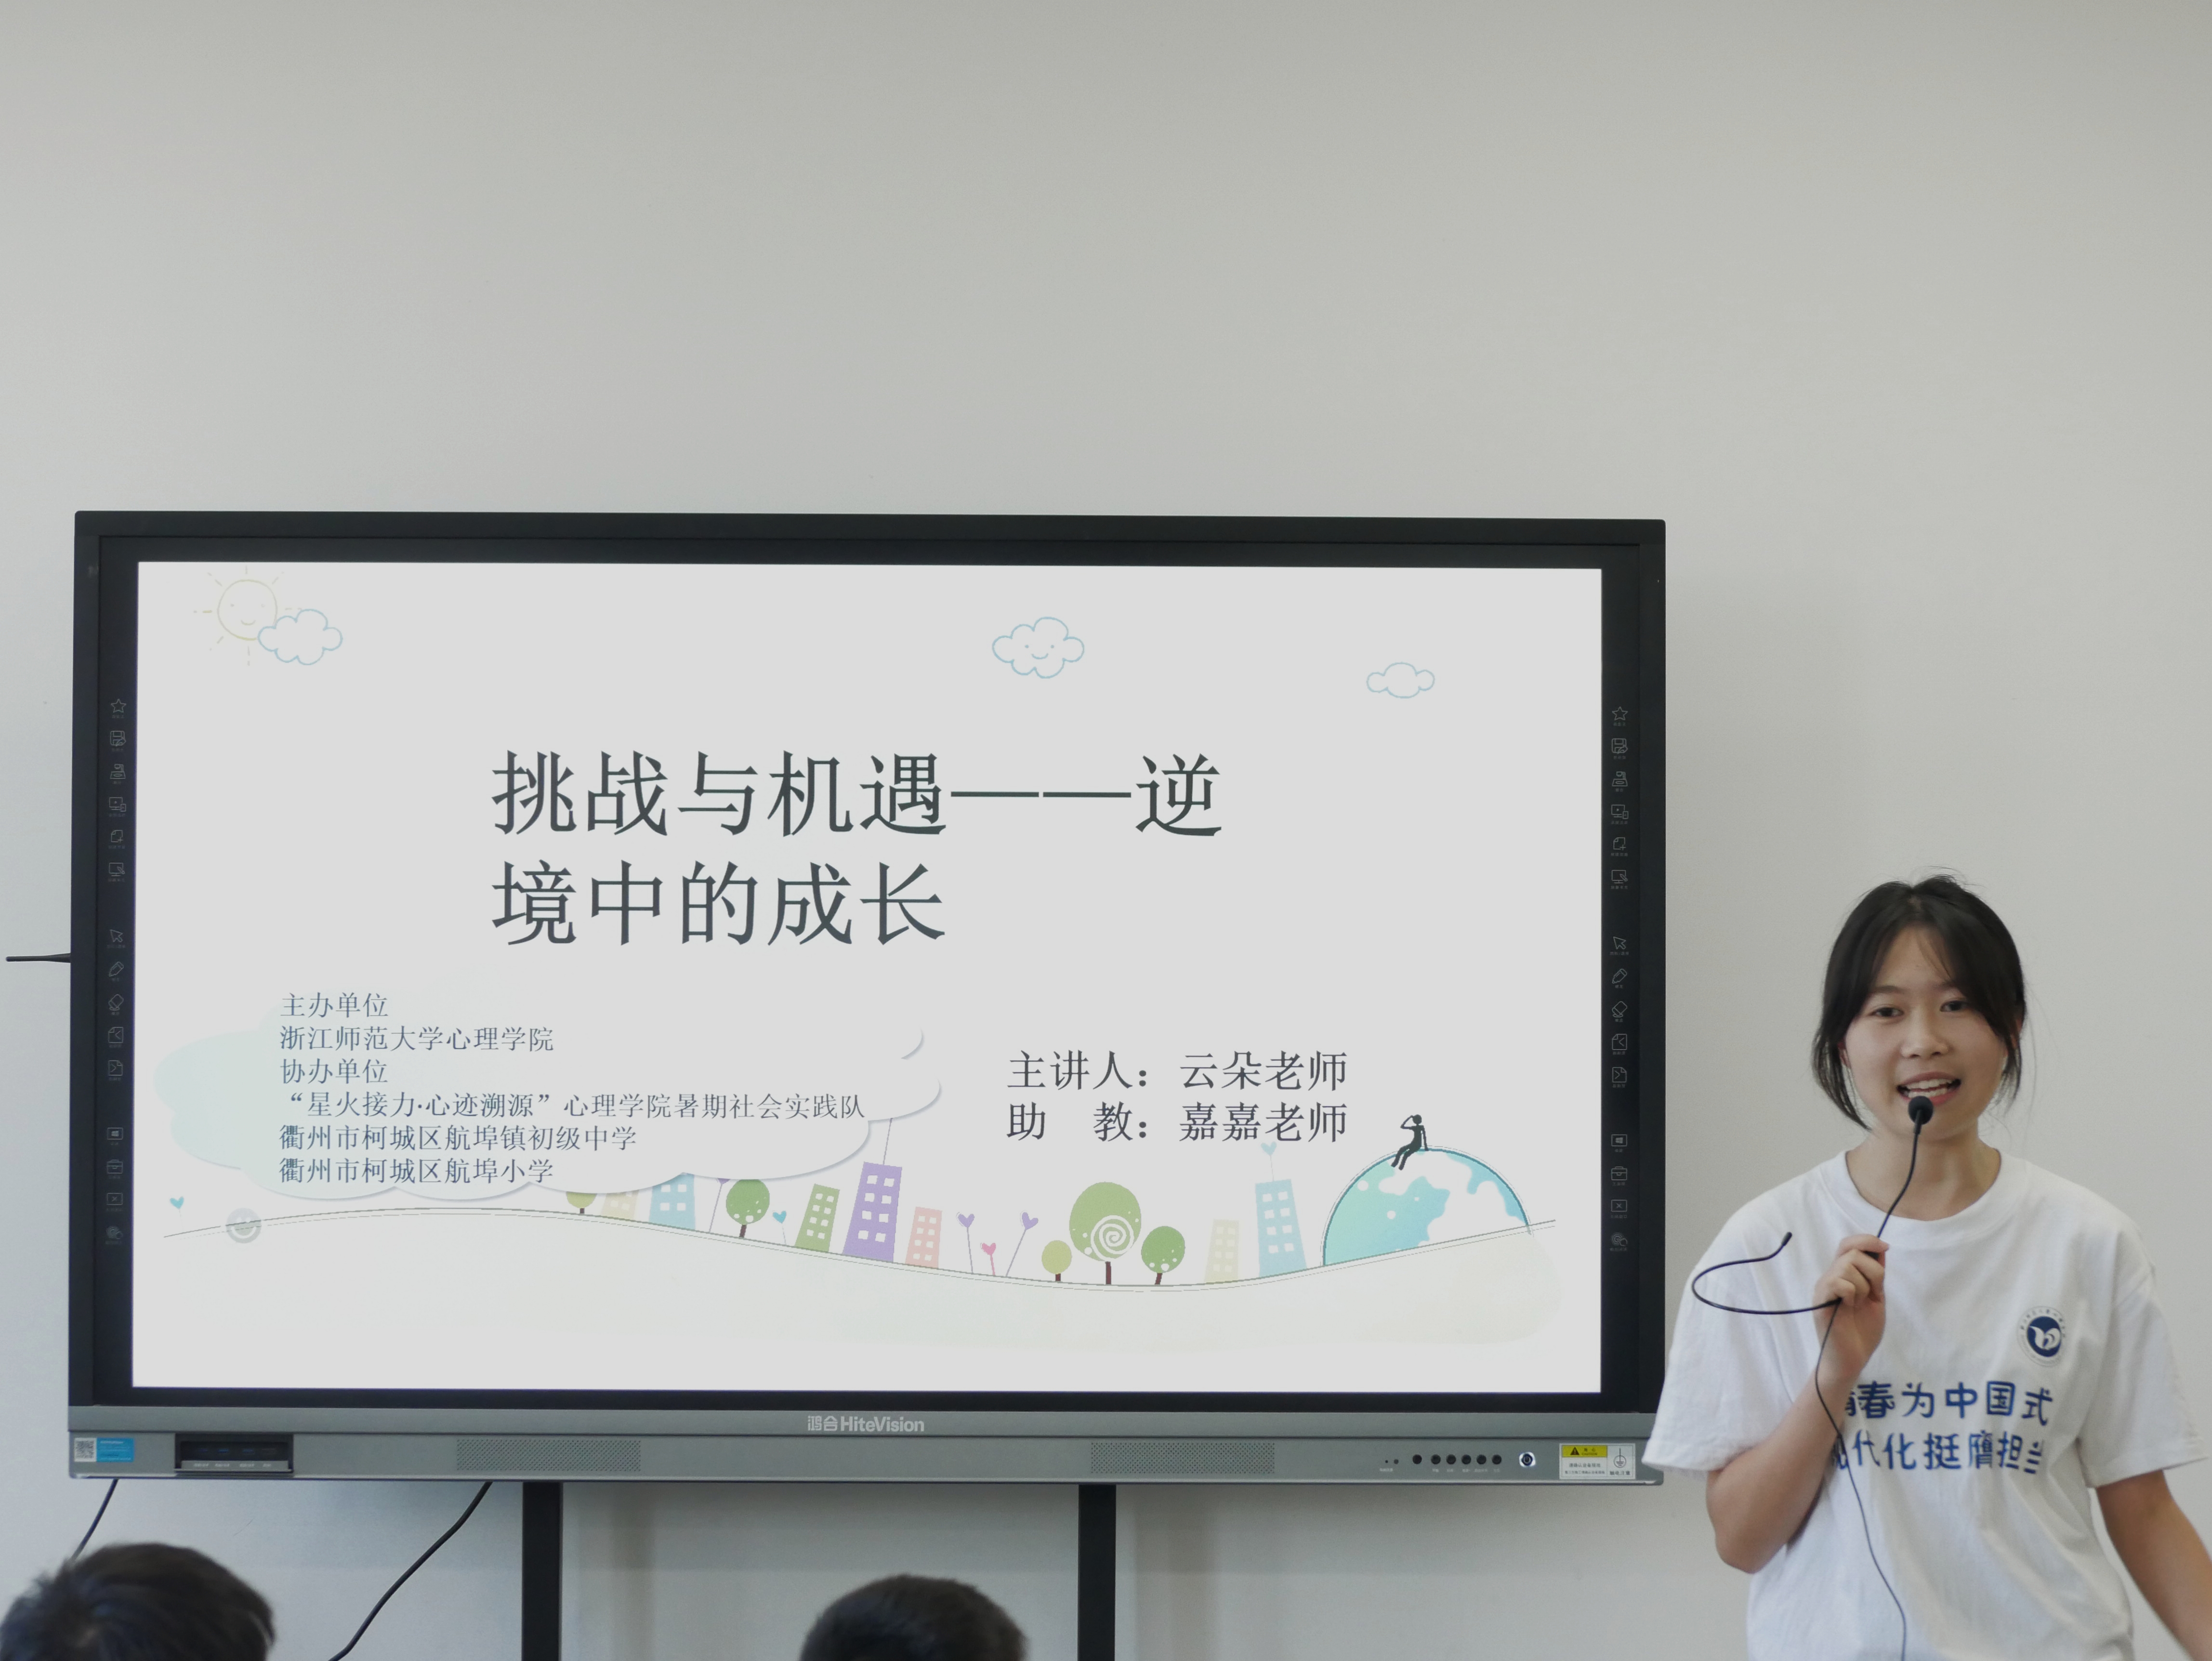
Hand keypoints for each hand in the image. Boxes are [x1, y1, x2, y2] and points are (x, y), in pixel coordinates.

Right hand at [1812, 1233, 1887, 1397]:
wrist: (1851, 1361)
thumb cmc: (1862, 1332)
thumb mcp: (1875, 1298)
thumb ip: (1876, 1276)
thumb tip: (1880, 1248)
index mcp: (1842, 1275)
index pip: (1848, 1244)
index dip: (1866, 1240)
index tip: (1885, 1248)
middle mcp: (1830, 1277)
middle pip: (1851, 1251)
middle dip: (1873, 1270)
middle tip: (1874, 1293)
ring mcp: (1824, 1289)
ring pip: (1847, 1266)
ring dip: (1863, 1285)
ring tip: (1859, 1304)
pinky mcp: (1821, 1302)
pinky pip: (1839, 1282)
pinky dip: (1852, 1293)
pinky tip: (1849, 1307)